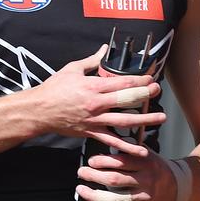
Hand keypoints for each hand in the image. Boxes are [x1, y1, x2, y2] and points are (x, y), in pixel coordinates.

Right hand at [33, 46, 164, 156]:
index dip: (139, 81)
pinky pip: (112, 141)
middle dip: (145, 95)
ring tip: (160, 118)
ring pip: (124, 121)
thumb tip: (104, 49)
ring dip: (144, 120)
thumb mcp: (72, 70)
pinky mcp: (91, 133)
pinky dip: (127, 147)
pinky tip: (141, 150)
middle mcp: (96, 104)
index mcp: (93, 86)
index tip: (150, 78)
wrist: (39, 111)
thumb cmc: (53, 89)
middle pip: (127, 99)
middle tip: (158, 91)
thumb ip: (91, 61)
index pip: (122, 82)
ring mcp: (95, 120)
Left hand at [75, 148, 177, 200]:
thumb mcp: (147, 153)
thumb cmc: (155, 166)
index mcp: (146, 163)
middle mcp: (146, 180)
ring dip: (94, 195)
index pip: (121, 161)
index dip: (103, 161)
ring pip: (115, 200)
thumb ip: (129, 148)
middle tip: (81, 172)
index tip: (91, 161)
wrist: (178, 186)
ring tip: (81, 190)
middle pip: (115, 180)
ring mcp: (145, 198)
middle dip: (93, 176)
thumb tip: (106, 140)